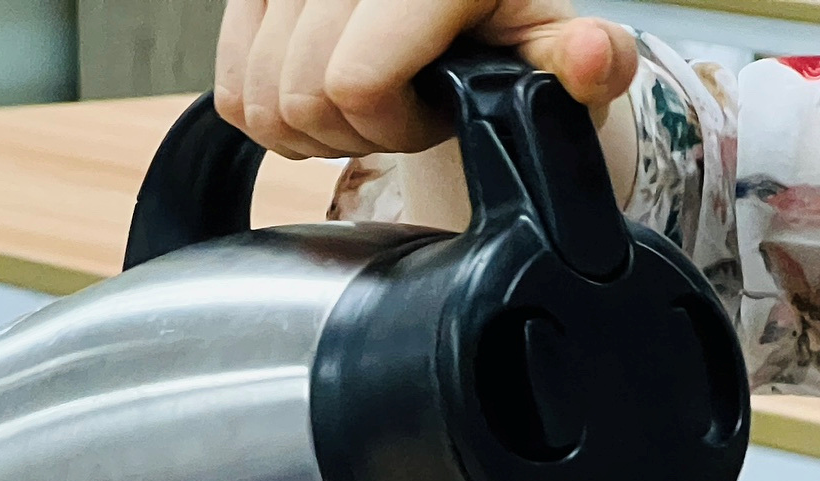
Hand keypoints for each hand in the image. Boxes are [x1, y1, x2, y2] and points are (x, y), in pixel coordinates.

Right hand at [215, 0, 638, 157]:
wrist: (464, 8)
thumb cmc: (508, 26)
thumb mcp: (562, 50)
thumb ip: (590, 63)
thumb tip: (589, 55)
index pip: (355, 81)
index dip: (393, 123)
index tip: (438, 109)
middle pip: (301, 94)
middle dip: (356, 129)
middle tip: (406, 107)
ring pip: (257, 95)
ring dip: (313, 125)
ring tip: (372, 100)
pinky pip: (230, 86)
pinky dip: (271, 112)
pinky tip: (326, 93)